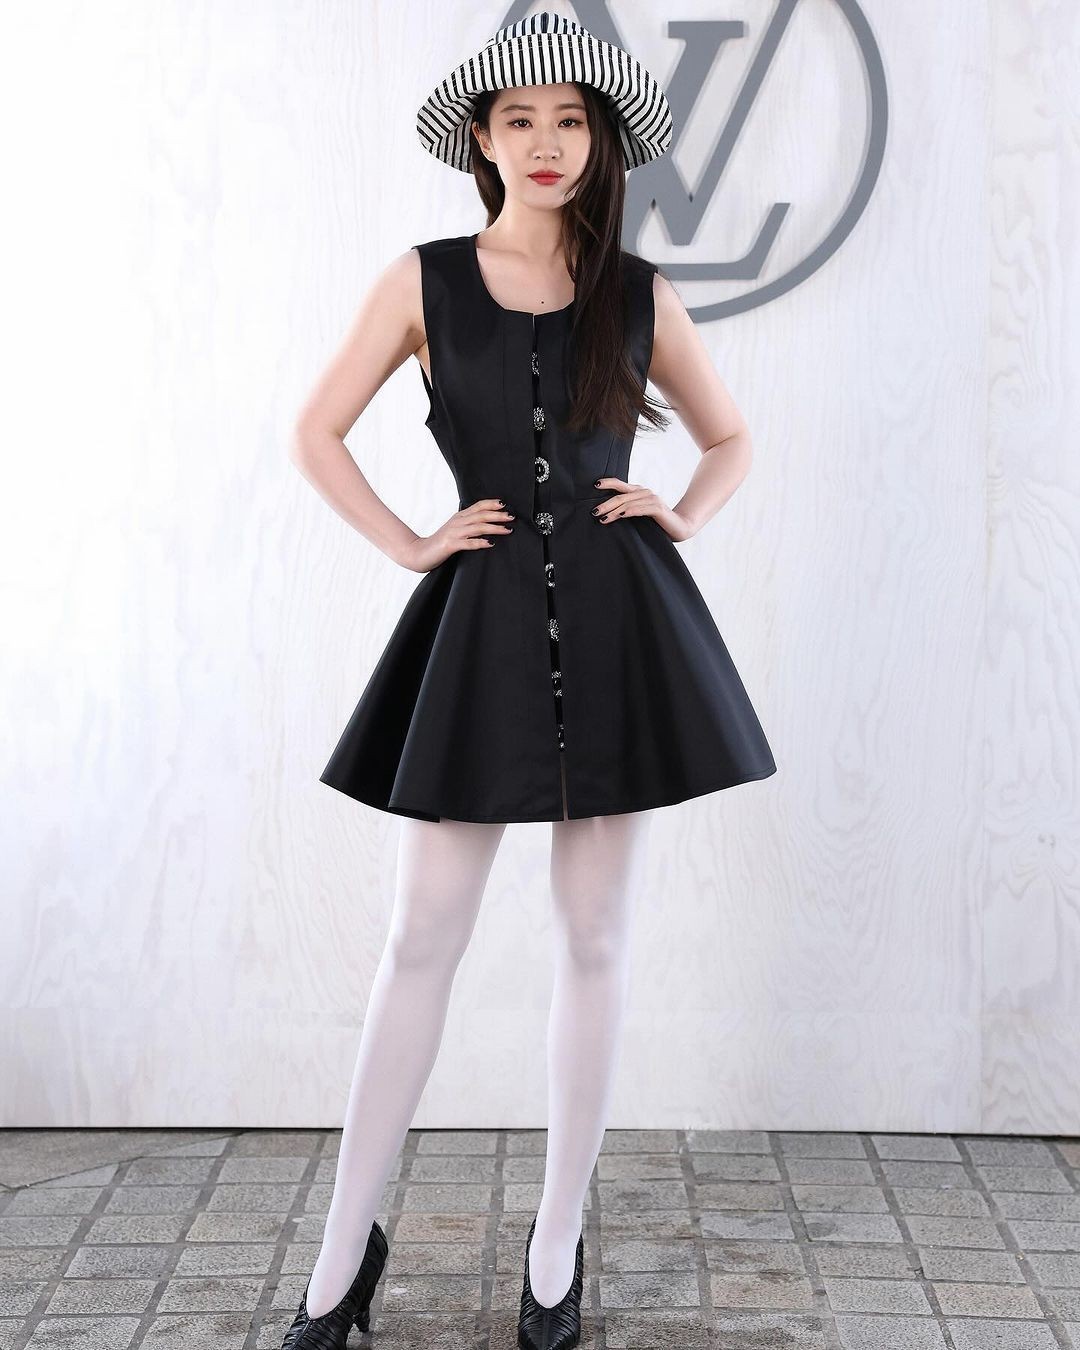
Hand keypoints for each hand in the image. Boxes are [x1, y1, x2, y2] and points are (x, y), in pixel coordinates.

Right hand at [399, 497, 514, 572]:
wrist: (419, 553)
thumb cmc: (439, 543)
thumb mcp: (455, 530)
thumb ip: (468, 525)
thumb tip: (486, 524)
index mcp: (459, 517)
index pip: (477, 506)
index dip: (491, 504)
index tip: (504, 505)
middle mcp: (457, 522)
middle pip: (480, 515)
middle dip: (497, 515)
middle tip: (511, 517)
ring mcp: (454, 533)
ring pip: (477, 527)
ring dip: (494, 528)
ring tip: (507, 530)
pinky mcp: (450, 545)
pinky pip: (468, 543)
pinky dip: (480, 542)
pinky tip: (490, 544)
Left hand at [592, 477, 695, 542]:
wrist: (680, 528)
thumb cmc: (657, 523)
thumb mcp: (639, 515)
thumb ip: (626, 511)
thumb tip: (604, 514)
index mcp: (639, 492)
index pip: (620, 484)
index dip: (608, 483)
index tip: (595, 485)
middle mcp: (645, 492)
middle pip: (621, 496)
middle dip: (605, 504)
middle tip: (593, 512)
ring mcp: (652, 499)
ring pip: (628, 503)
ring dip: (614, 511)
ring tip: (603, 518)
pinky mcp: (658, 508)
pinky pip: (640, 509)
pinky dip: (630, 512)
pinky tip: (621, 515)